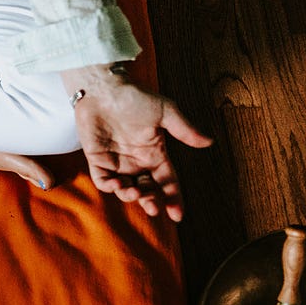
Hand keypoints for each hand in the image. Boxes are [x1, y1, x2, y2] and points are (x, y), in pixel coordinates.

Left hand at [62, 64, 211, 221]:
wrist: (104, 89)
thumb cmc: (136, 97)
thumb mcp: (165, 112)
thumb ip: (184, 129)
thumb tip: (209, 142)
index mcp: (155, 153)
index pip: (168, 181)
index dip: (174, 198)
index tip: (178, 215)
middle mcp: (137, 161)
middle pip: (147, 189)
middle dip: (151, 201)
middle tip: (153, 207)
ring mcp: (117, 162)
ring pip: (126, 188)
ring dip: (131, 195)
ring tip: (135, 192)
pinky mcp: (96, 160)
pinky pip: (103, 181)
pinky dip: (110, 187)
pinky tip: (117, 184)